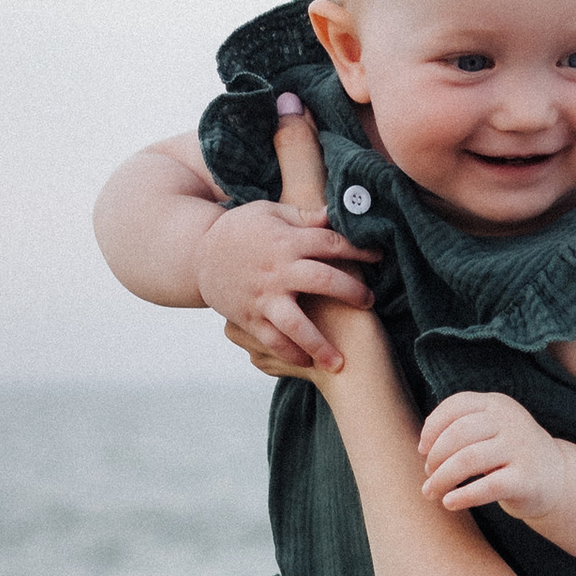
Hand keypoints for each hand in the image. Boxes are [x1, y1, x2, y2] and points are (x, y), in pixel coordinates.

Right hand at [198, 96, 372, 374]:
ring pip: (295, 323)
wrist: (196, 254)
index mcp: (286, 241)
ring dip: (319, 343)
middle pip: (321, 280)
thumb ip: (303, 216)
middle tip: (369, 302)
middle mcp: (277, 270)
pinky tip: (307, 363)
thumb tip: (335, 214)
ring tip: (340, 362)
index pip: (330, 243)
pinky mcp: (248, 317)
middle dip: (350, 291)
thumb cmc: (241, 229)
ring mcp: (262, 297)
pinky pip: (271, 340)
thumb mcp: (270, 212)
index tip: (379, 257)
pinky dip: (289, 353)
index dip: (358, 250)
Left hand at [419, 390, 570, 524]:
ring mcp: (521, 448)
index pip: (457, 405)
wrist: (555, 477)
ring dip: (441, 478)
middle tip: (428, 476)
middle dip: (435, 457)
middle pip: (458, 433)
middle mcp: (511, 421)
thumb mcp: (489, 431)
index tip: (422, 450)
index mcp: (498, 404)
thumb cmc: (509, 454)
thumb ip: (459, 428)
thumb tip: (424, 446)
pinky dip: (463, 496)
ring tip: (431, 492)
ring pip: (468, 459)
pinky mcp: (527, 479)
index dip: (432, 427)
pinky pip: (488, 486)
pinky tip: (449, 503)